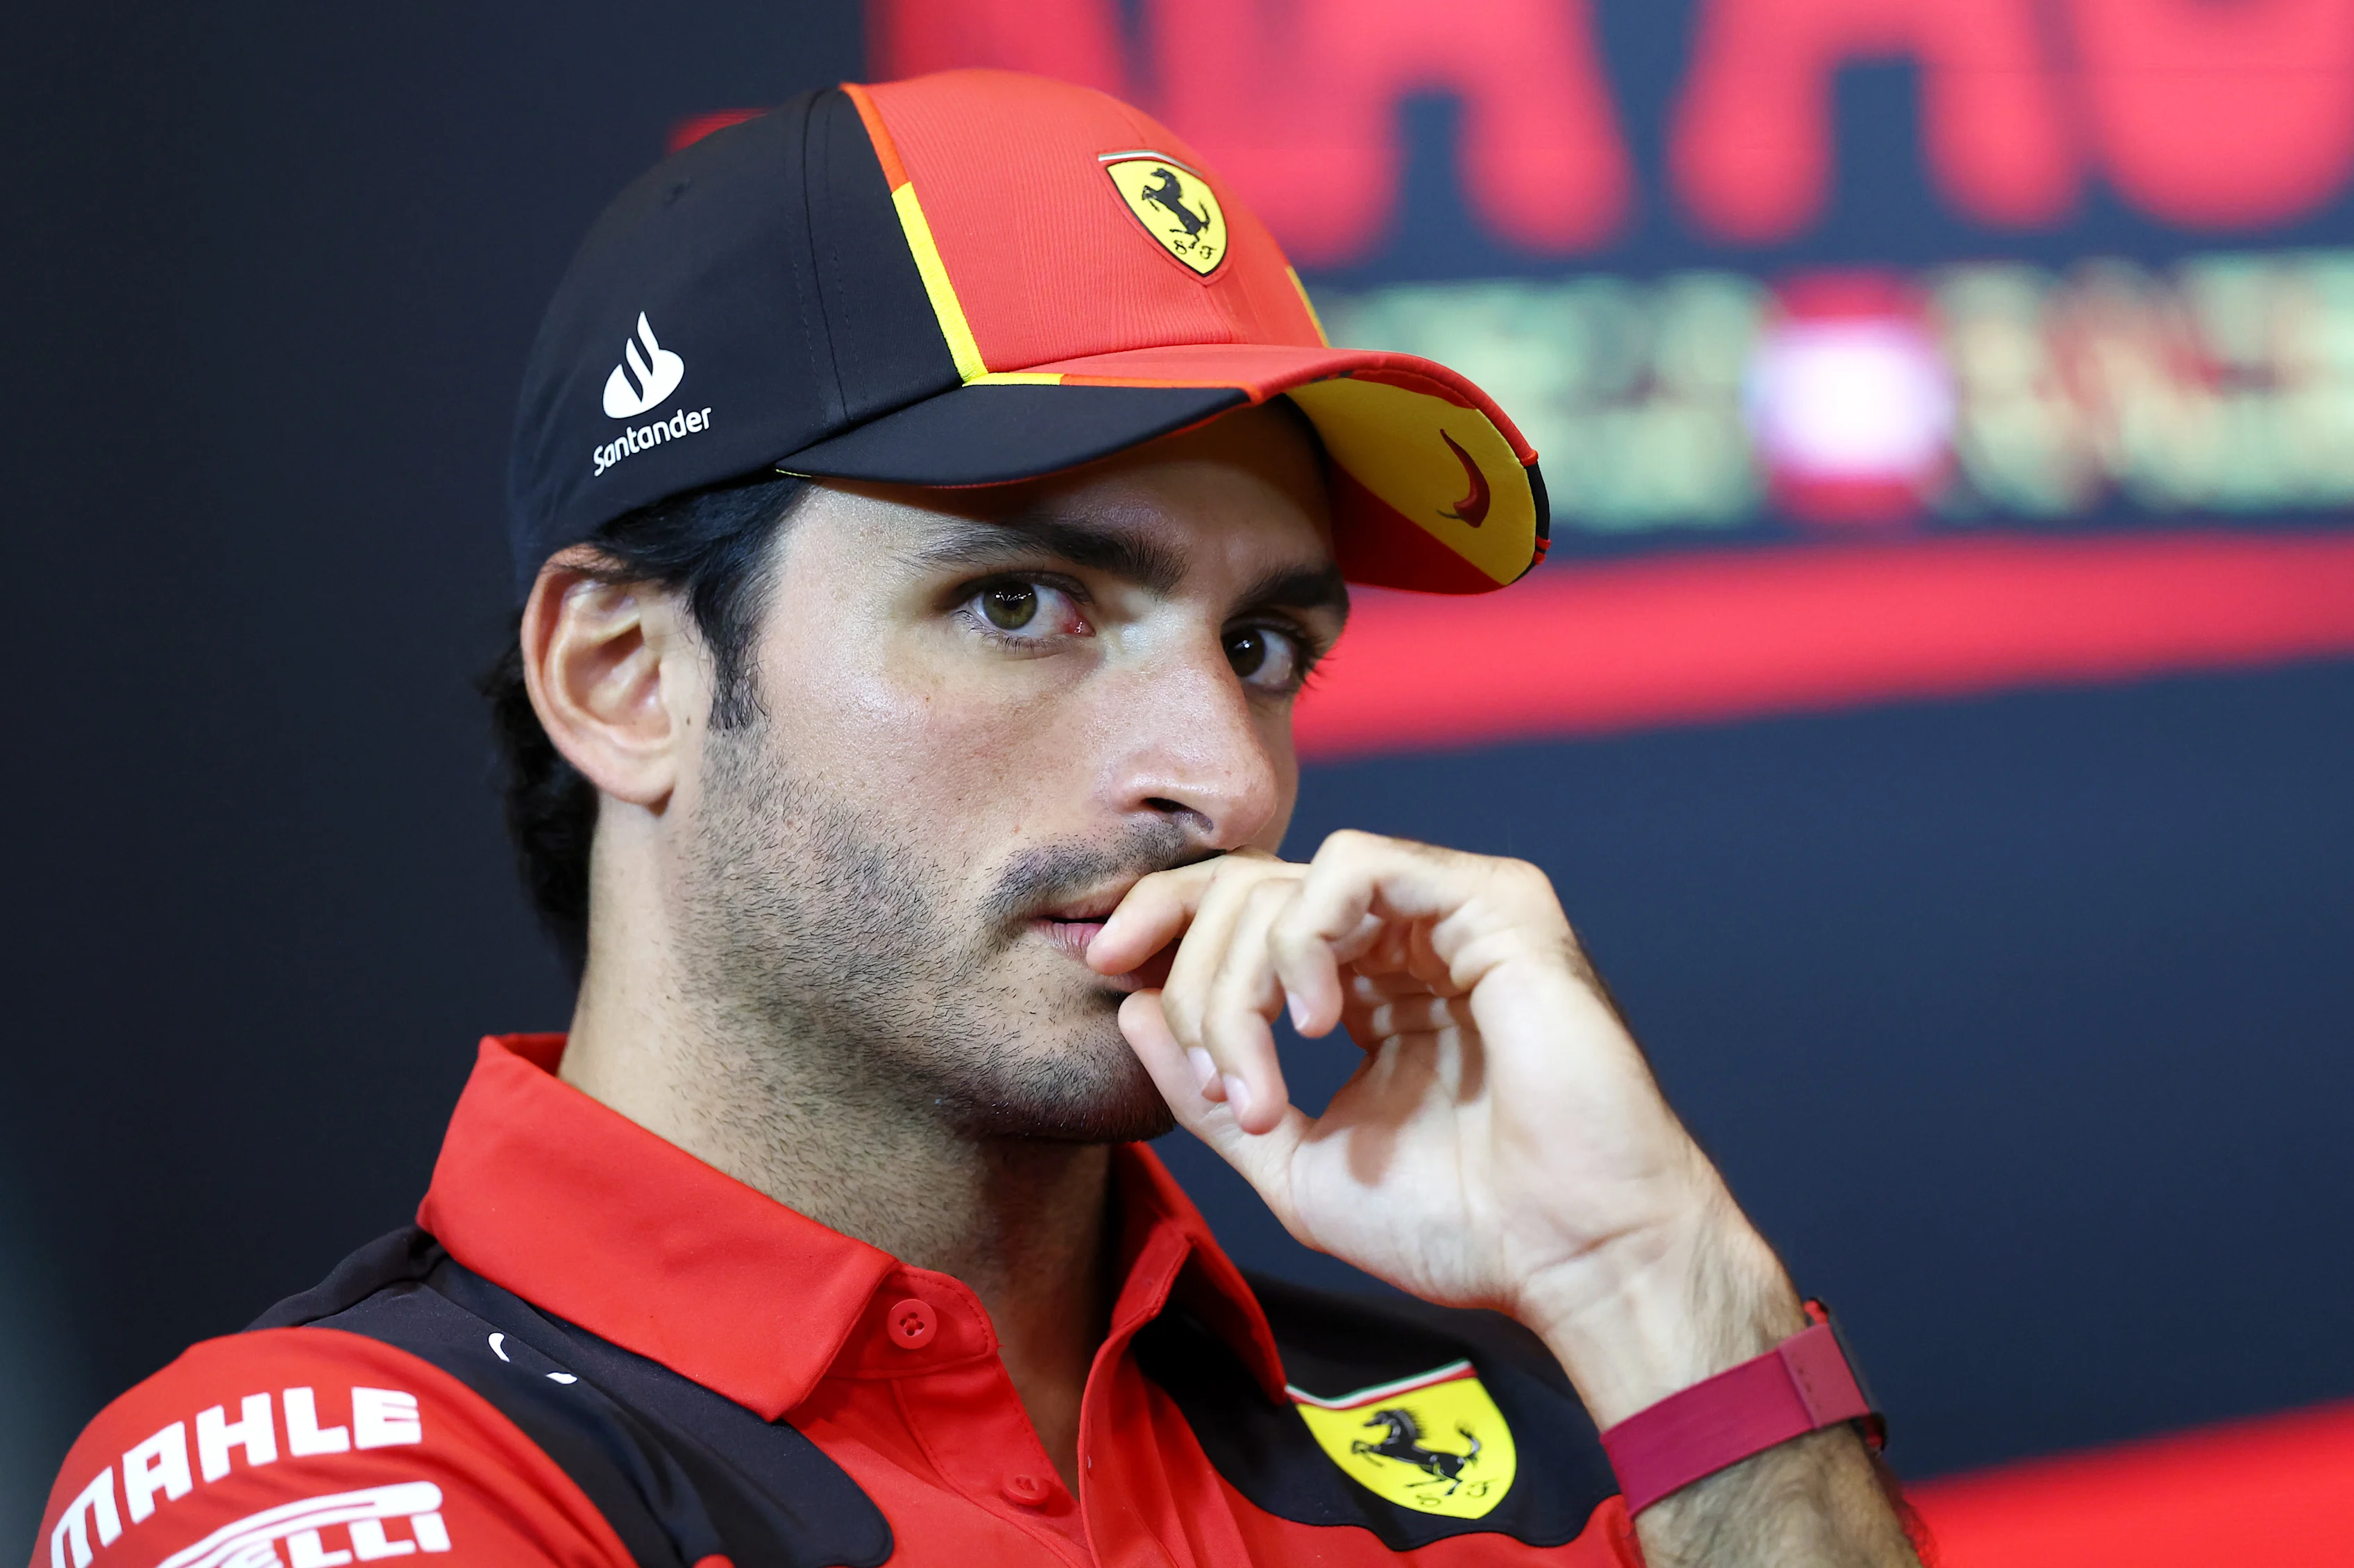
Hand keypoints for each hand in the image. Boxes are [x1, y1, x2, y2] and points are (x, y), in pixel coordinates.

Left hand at [1087, 830, 1796, 1426]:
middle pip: (1249, 890)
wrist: (1572, 1255)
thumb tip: (1129, 1005)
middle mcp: (1407, 938)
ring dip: (1243, 978)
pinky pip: (1361, 863)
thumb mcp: (1291, 1162)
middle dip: (1199, 982)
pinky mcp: (1494, 902)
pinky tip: (1316, 1019)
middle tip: (1213, 1081)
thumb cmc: (1461, 1225)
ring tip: (1261, 1078)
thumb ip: (1207, 1087)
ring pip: (1291, 879)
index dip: (1165, 920)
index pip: (1244, 911)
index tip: (1102, 964)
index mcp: (1368, 987)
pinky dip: (1308, 932)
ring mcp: (1453, 912)